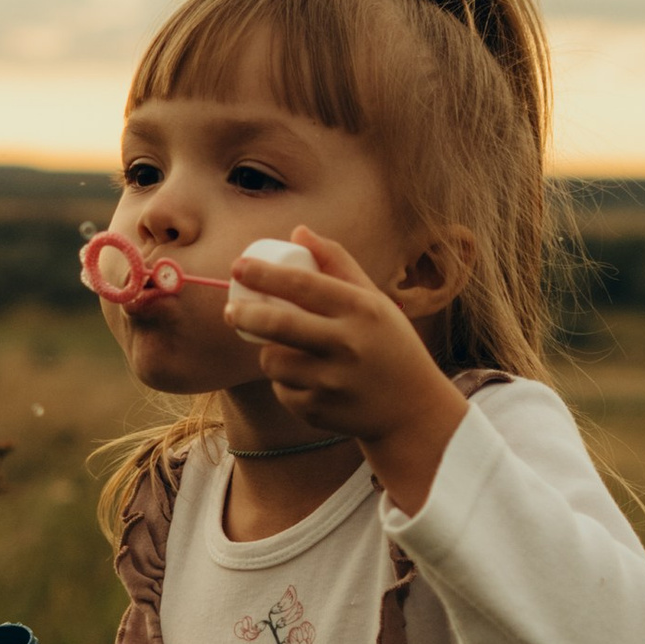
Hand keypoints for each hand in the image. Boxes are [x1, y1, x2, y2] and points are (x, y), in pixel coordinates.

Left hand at [224, 227, 469, 513]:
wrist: (413, 410)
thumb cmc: (388, 343)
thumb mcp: (373, 300)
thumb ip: (338, 264)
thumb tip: (297, 232)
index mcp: (361, 309)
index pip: (302, 284)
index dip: (264, 274)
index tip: (239, 267)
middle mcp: (348, 344)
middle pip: (279, 323)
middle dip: (245, 314)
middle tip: (231, 311)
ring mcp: (333, 382)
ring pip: (273, 361)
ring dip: (269, 354)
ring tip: (286, 351)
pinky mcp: (321, 411)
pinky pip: (282, 391)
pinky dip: (285, 383)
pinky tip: (308, 381)